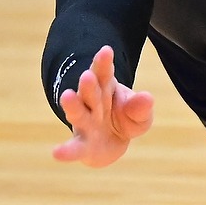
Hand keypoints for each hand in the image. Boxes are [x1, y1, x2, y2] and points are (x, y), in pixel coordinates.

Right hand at [51, 45, 154, 168]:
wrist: (110, 144)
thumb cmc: (123, 121)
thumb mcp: (139, 115)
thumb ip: (141, 108)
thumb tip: (148, 98)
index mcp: (105, 89)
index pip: (104, 74)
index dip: (104, 63)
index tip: (106, 50)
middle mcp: (91, 104)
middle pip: (90, 92)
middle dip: (89, 84)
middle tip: (87, 75)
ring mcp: (84, 124)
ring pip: (78, 113)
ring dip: (73, 105)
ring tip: (67, 96)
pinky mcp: (82, 145)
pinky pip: (74, 148)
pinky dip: (66, 151)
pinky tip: (57, 153)